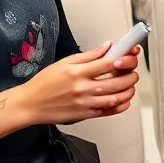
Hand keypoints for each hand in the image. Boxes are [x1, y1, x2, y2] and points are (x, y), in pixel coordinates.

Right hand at [14, 43, 139, 125]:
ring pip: (116, 98)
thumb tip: (107, 47)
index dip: (125, 59)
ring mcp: (85, 104)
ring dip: (129, 90)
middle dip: (131, 75)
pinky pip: (109, 111)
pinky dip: (121, 105)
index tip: (131, 55)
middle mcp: (83, 88)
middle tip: (133, 71)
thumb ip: (88, 55)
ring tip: (130, 84)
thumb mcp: (64, 63)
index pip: (109, 64)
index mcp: (77, 72)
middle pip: (117, 82)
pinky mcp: (85, 115)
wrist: (30, 104)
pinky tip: (124, 99)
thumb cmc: (44, 83)